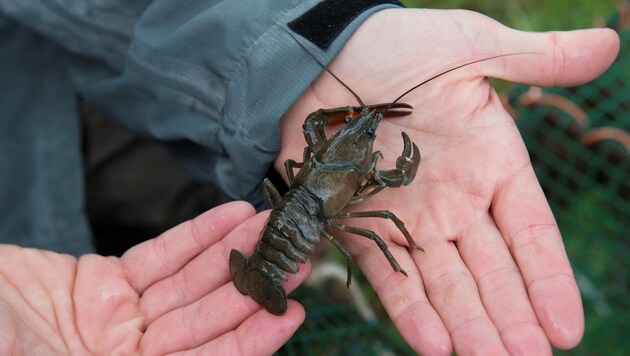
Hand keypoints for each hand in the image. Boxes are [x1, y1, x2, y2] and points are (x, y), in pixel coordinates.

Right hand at [0, 201, 308, 354]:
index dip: (248, 342)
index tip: (290, 314)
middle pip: (205, 320)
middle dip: (252, 288)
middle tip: (295, 258)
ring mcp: (119, 319)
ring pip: (189, 283)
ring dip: (232, 253)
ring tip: (271, 227)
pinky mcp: (103, 282)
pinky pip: (159, 256)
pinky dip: (195, 236)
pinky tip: (230, 216)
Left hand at [275, 9, 618, 354]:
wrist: (321, 54)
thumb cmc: (397, 45)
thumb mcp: (470, 47)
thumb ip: (535, 59)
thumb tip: (608, 43)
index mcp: (490, 163)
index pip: (530, 233)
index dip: (548, 281)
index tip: (566, 330)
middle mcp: (454, 199)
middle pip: (491, 271)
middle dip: (510, 320)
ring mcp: (408, 216)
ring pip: (446, 284)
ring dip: (467, 326)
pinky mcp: (360, 223)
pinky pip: (390, 274)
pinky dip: (410, 310)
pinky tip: (434, 346)